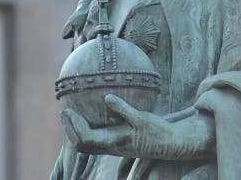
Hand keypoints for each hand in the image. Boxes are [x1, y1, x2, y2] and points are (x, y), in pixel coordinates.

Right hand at [60, 95, 214, 159]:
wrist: (176, 141)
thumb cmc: (152, 133)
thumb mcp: (131, 126)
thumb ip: (118, 117)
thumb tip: (105, 101)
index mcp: (113, 144)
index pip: (84, 144)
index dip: (71, 132)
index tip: (66, 115)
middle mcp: (117, 144)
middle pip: (83, 143)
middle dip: (69, 129)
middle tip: (64, 112)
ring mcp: (128, 136)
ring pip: (95, 138)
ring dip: (80, 124)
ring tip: (72, 109)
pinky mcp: (141, 124)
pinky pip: (125, 115)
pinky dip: (115, 105)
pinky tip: (108, 96)